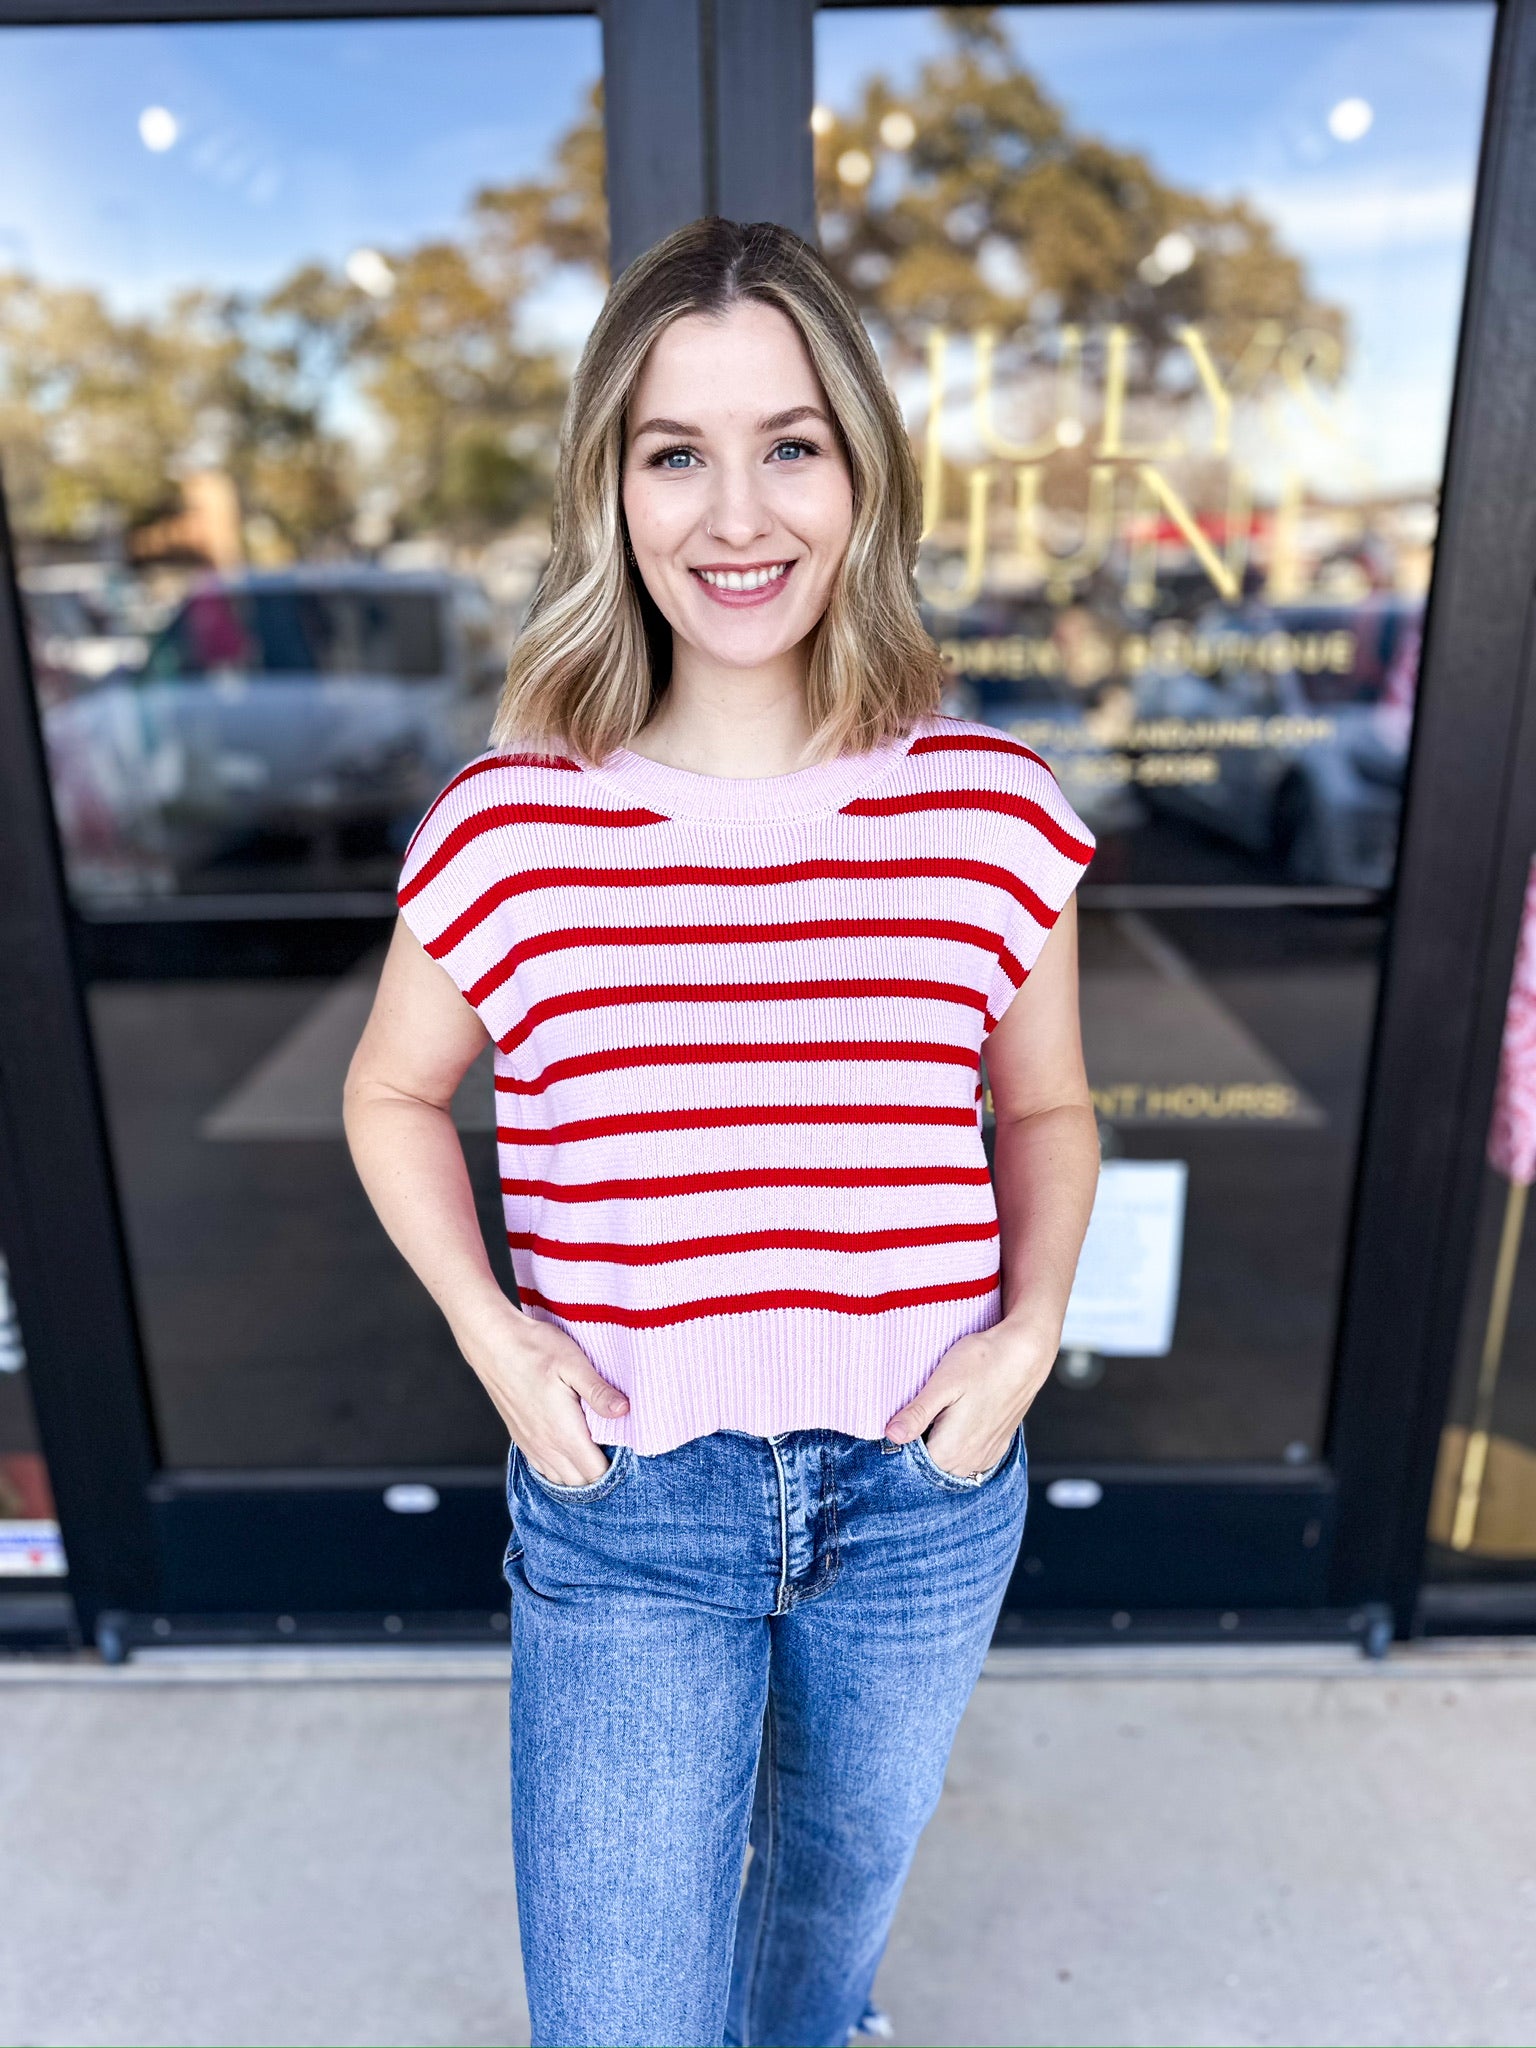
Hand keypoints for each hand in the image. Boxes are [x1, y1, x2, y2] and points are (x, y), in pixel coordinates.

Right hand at [455, 1298, 627, 1485]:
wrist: (492, 1342)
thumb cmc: (534, 1349)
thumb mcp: (574, 1364)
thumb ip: (599, 1391)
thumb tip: (625, 1411)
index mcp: (564, 1434)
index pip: (597, 1474)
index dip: (617, 1470)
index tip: (630, 1453)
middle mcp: (546, 1447)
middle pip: (581, 1483)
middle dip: (601, 1476)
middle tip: (619, 1452)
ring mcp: (531, 1445)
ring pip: (561, 1480)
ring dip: (581, 1474)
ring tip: (597, 1453)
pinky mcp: (520, 1438)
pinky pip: (543, 1469)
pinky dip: (561, 1469)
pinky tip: (570, 1452)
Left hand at [884, 1320, 1054, 1478]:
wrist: (1025, 1353)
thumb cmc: (984, 1361)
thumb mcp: (943, 1383)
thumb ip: (917, 1414)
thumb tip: (892, 1435)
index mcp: (950, 1450)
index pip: (911, 1462)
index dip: (901, 1441)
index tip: (902, 1418)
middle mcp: (969, 1461)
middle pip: (930, 1465)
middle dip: (919, 1444)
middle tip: (920, 1410)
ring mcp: (985, 1455)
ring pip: (949, 1463)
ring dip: (939, 1445)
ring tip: (939, 1413)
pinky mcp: (997, 1446)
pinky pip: (968, 1458)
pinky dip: (958, 1445)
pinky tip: (956, 1420)